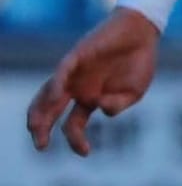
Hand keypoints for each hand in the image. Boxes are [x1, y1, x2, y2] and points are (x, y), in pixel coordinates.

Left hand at [26, 9, 160, 155]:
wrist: (142, 33)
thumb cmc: (138, 62)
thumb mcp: (134, 93)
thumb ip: (118, 105)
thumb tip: (102, 109)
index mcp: (90, 99)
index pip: (73, 124)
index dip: (76, 141)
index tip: (86, 152)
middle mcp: (77, 87)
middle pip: (51, 111)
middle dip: (42, 129)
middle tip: (41, 147)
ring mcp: (75, 72)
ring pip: (49, 93)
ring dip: (40, 110)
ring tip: (36, 127)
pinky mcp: (78, 56)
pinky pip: (62, 72)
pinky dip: (57, 85)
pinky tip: (58, 98)